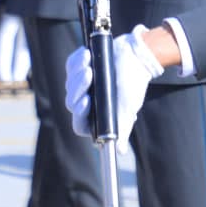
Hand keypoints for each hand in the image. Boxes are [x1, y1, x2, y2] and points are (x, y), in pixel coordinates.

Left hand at [65, 25, 164, 147]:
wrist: (135, 57)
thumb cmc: (133, 84)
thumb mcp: (128, 107)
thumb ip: (122, 127)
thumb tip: (120, 151)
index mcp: (94, 117)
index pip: (79, 123)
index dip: (80, 114)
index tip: (87, 100)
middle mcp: (85, 103)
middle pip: (72, 102)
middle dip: (78, 88)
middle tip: (89, 75)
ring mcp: (79, 85)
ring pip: (70, 84)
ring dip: (77, 73)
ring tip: (89, 62)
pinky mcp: (78, 67)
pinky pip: (71, 66)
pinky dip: (76, 61)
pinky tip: (86, 54)